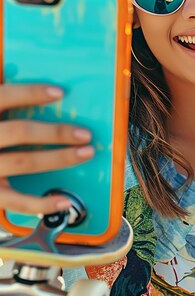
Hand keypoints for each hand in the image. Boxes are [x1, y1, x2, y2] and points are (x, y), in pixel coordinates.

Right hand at [0, 85, 93, 214]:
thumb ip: (8, 106)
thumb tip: (52, 95)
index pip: (3, 97)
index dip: (30, 93)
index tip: (60, 93)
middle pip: (19, 132)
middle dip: (55, 132)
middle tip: (85, 133)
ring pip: (23, 161)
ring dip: (58, 158)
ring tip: (86, 153)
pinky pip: (15, 201)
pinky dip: (41, 203)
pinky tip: (64, 200)